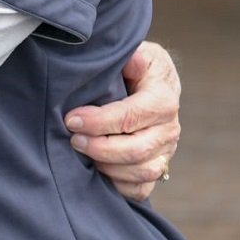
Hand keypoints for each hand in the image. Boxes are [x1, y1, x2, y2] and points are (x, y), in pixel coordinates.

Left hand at [64, 40, 180, 201]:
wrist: (154, 82)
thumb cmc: (138, 66)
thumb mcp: (139, 52)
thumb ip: (132, 57)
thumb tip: (131, 60)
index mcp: (163, 99)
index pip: (131, 116)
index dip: (99, 121)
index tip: (71, 119)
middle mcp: (169, 129)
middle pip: (136, 149)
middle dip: (99, 147)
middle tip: (72, 139)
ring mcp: (166, 151)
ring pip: (141, 171)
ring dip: (107, 167)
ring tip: (81, 153)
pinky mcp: (158, 167)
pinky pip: (142, 188)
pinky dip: (119, 185)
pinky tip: (97, 172)